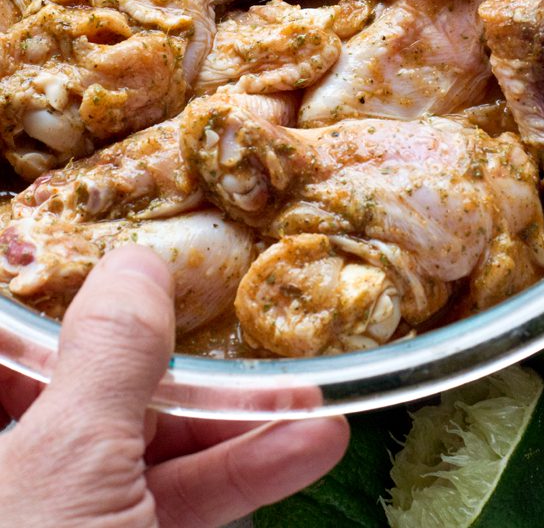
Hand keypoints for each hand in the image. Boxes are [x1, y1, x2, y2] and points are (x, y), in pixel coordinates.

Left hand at [0, 247, 348, 527]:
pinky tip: (303, 446)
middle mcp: (14, 471)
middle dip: (175, 358)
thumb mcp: (67, 466)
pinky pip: (171, 505)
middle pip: (86, 384)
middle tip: (243, 323)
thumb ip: (107, 357)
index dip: (60, 281)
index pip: (12, 334)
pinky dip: (238, 475)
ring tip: (311, 394)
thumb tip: (136, 265)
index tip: (130, 246)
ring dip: (229, 422)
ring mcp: (63, 518)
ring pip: (139, 450)